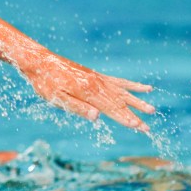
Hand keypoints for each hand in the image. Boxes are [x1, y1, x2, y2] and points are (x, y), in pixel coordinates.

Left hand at [20, 52, 154, 132]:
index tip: (139, 127)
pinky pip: (117, 81)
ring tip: (152, 110)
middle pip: (119, 102)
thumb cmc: (45, 82)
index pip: (110, 109)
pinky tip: (145, 88)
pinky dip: (131, 85)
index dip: (125, 119)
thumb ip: (77, 107)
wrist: (38, 61)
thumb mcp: (56, 98)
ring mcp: (97, 78)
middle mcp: (96, 84)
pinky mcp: (95, 75)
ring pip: (122, 92)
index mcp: (87, 92)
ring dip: (136, 102)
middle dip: (133, 116)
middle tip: (147, 129)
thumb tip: (97, 117)